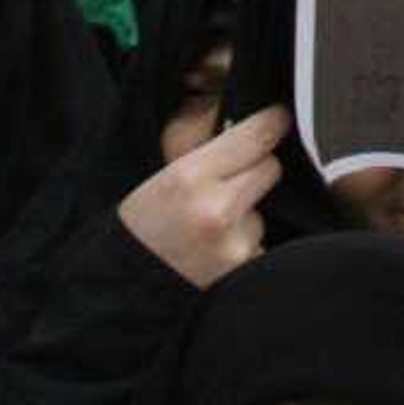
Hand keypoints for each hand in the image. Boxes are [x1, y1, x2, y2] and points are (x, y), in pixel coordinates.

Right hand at [118, 106, 288, 286]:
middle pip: (271, 167)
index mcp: (190, 176)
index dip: (272, 122)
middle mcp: (217, 210)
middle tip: (231, 178)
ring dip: (249, 211)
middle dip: (257, 167)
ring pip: (266, 208)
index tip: (276, 119)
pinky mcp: (246, 270)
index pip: (258, 135)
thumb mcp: (166, 173)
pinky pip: (262, 240)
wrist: (128, 286)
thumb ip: (207, 142)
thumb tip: (258, 119)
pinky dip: (246, 241)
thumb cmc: (146, 223)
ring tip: (212, 226)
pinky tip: (217, 249)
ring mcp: (235, 245)